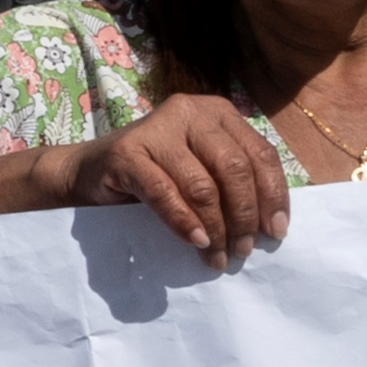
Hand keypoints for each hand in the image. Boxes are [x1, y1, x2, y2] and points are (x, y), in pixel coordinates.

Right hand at [69, 94, 289, 267]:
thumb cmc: (157, 174)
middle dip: (244, 215)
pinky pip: (165, 193)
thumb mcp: (202, 169)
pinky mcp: (127, 152)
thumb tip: (271, 223)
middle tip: (243, 250)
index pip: (260, 153)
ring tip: (217, 255)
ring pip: (202, 184)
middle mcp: (189, 111)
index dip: (273, 195)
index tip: (275, 232)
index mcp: (218, 113)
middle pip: (234, 168)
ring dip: (216, 227)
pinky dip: (184, 222)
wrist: (91, 171)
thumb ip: (233, 182)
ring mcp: (156, 129)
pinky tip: (195, 241)